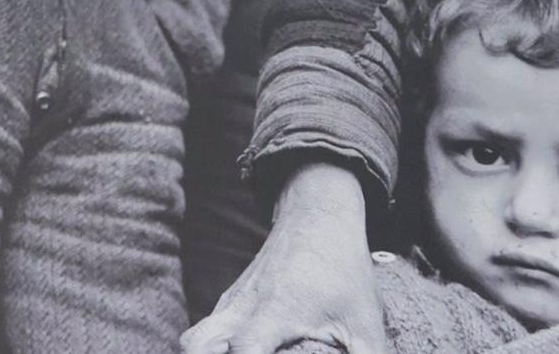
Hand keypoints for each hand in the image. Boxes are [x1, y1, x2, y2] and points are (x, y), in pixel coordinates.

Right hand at [180, 163, 385, 353]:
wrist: (318, 217)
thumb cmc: (342, 268)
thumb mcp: (364, 320)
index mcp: (275, 313)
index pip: (243, 351)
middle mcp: (244, 308)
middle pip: (195, 345)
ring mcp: (233, 301)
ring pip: (194, 337)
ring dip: (205, 352)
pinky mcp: (232, 298)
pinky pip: (207, 327)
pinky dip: (213, 347)